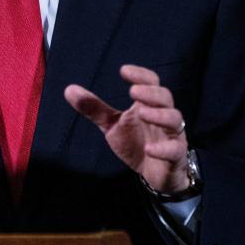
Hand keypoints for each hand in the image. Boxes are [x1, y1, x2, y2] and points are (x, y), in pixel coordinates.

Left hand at [65, 64, 189, 192]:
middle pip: (165, 96)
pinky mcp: (175, 155)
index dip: (140, 75)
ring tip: (142, 113)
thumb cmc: (136, 143)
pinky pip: (175, 149)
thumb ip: (94, 109)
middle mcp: (162, 115)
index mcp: (147, 104)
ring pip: (174, 118)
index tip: (124, 71)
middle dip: (150, 92)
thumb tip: (68, 89)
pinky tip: (149, 149)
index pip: (151, 82)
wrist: (154, 173)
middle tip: (133, 91)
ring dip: (160, 114)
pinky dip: (163, 148)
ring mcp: (171, 135)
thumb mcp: (112, 125)